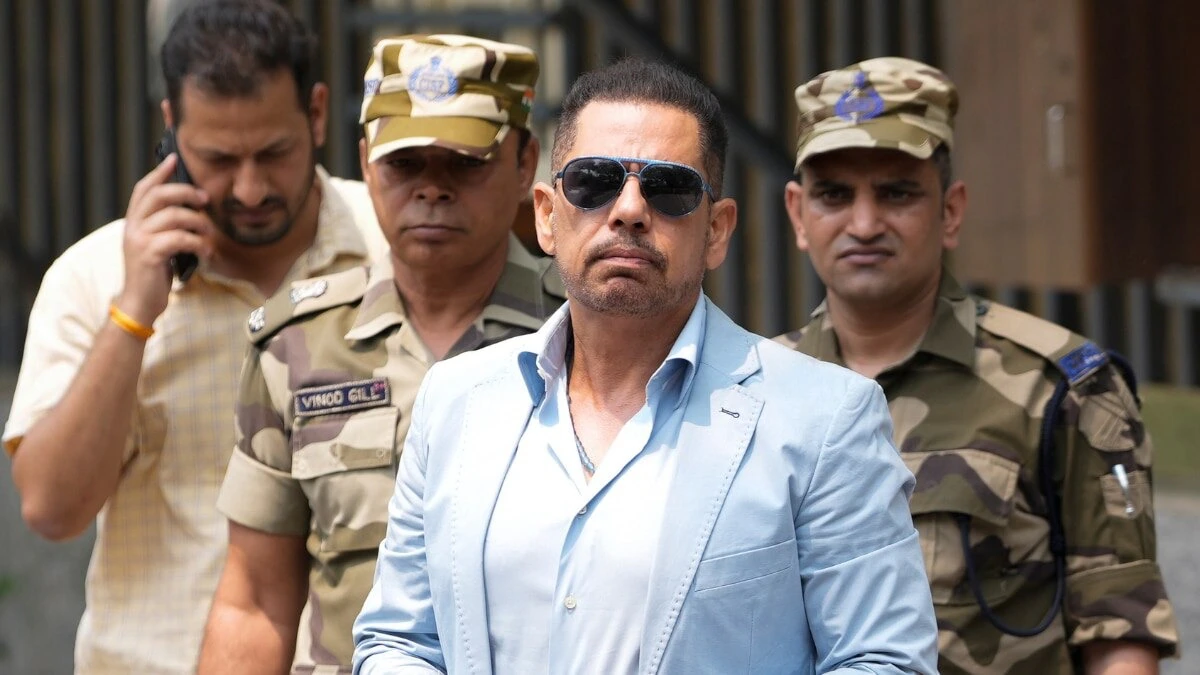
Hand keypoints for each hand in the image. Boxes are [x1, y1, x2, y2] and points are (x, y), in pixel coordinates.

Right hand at [115, 153, 212, 323]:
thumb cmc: (154, 274)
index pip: (143, 189)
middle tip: (205, 199)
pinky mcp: (150, 254)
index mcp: (133, 221)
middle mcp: (133, 227)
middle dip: (186, 192)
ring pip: (174, 216)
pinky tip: (206, 252)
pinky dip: (198, 243)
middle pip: (159, 195)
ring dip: (198, 222)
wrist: (140, 302)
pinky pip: (179, 238)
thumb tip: (189, 207)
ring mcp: (139, 239)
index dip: (159, 172)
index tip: (174, 158)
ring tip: (208, 235)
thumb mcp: (155, 244)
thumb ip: (164, 225)